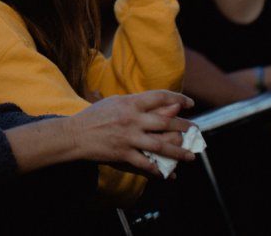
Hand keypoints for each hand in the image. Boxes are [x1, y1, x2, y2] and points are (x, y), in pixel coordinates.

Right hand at [68, 91, 195, 176]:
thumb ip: (138, 102)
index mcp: (130, 103)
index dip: (178, 98)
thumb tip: (162, 103)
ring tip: (190, 155)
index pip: (160, 96)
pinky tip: (169, 174)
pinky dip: (159, 170)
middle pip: (166, 122)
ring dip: (179, 152)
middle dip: (184, 126)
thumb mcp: (115, 102)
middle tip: (195, 130)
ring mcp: (129, 138)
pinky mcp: (123, 154)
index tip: (190, 103)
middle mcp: (132, 119)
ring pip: (161, 145)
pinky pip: (146, 164)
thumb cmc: (95, 116)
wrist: (75, 135)